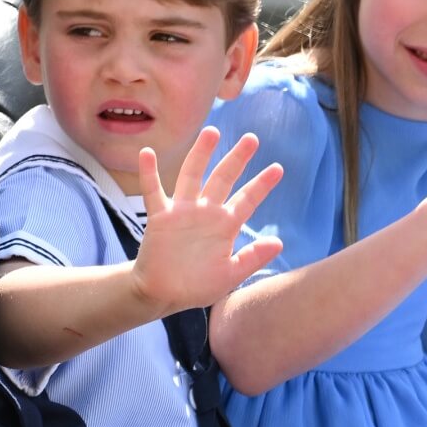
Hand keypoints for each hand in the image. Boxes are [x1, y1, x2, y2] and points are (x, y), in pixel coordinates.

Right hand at [129, 127, 283, 313]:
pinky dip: (149, 173)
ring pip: (192, 176)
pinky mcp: (160, 218)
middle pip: (223, 179)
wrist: (163, 294)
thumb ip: (252, 258)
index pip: (247, 200)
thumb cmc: (197, 286)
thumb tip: (279, 242)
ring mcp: (182, 212)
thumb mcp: (230, 275)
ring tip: (212, 132)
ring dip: (201, 154)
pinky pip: (153, 192)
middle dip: (237, 159)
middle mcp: (205, 212)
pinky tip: (147, 153)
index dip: (262, 184)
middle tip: (252, 138)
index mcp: (225, 225)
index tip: (278, 168)